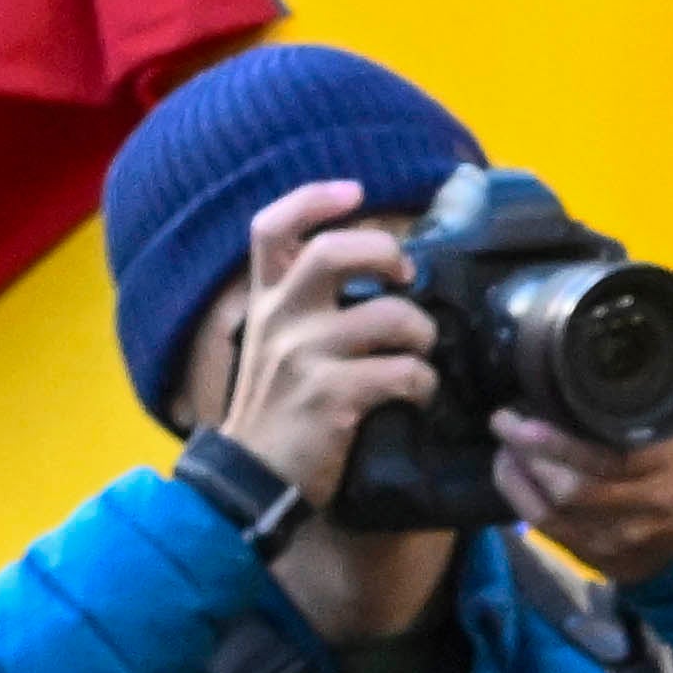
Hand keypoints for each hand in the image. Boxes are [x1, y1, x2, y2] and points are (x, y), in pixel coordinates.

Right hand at [206, 182, 434, 506]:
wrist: (250, 481)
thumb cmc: (277, 411)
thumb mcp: (274, 347)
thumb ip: (306, 308)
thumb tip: (378, 277)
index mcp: (266, 304)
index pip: (270, 230)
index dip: (313, 199)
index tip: (354, 190)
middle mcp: (279, 321)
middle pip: (331, 253)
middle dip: (384, 252)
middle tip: (405, 276)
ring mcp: (302, 358)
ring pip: (386, 316)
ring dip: (421, 332)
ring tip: (420, 352)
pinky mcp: (330, 398)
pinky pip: (403, 373)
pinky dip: (423, 382)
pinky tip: (417, 395)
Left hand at [494, 408, 672, 579]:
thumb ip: (649, 401)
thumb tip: (595, 367)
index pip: (605, 458)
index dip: (555, 440)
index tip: (523, 412)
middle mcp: (649, 507)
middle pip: (571, 487)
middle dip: (527, 454)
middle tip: (505, 422)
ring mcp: (623, 539)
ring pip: (553, 513)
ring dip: (518, 478)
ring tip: (505, 449)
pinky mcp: (602, 559)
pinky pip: (550, 532)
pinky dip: (523, 501)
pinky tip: (513, 477)